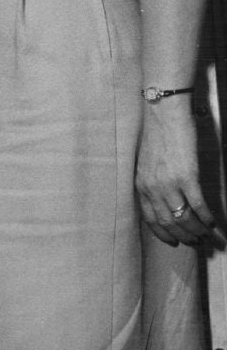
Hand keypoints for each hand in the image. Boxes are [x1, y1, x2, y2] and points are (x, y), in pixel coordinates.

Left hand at [135, 97, 223, 247]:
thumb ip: (153, 180)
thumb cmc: (157, 132)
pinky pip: (198, 206)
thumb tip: (166, 198)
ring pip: (184, 219)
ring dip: (198, 232)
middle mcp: (152, 186)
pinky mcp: (186, 176)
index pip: (150, 219)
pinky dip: (207, 219)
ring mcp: (169, 182)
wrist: (163, 111)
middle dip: (184, 237)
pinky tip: (214, 224)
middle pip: (169, 223)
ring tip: (208, 237)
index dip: (164, 235)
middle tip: (198, 244)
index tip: (174, 243)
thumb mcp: (147, 161)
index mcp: (141, 183)